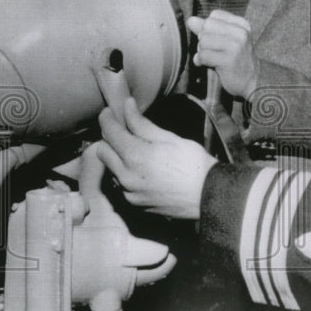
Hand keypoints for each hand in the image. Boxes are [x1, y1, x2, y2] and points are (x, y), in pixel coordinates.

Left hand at [95, 97, 217, 219]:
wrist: (208, 196)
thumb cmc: (194, 164)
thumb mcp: (170, 139)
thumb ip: (143, 124)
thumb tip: (127, 106)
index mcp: (136, 156)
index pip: (109, 132)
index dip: (107, 118)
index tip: (109, 112)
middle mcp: (126, 176)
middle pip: (102, 151)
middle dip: (108, 138)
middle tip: (122, 129)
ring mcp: (129, 193)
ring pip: (110, 169)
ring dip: (116, 156)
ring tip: (134, 149)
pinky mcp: (135, 204)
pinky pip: (120, 184)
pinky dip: (125, 173)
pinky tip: (142, 169)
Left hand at [186, 11, 258, 99]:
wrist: (253, 81)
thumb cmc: (236, 59)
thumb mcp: (226, 40)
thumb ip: (208, 29)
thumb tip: (190, 20)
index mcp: (242, 24)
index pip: (214, 15)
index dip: (209, 28)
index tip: (217, 40)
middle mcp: (241, 33)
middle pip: (207, 26)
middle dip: (204, 39)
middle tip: (213, 50)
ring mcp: (236, 46)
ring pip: (203, 40)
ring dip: (202, 51)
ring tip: (212, 58)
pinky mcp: (229, 60)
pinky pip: (203, 55)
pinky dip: (201, 61)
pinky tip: (208, 65)